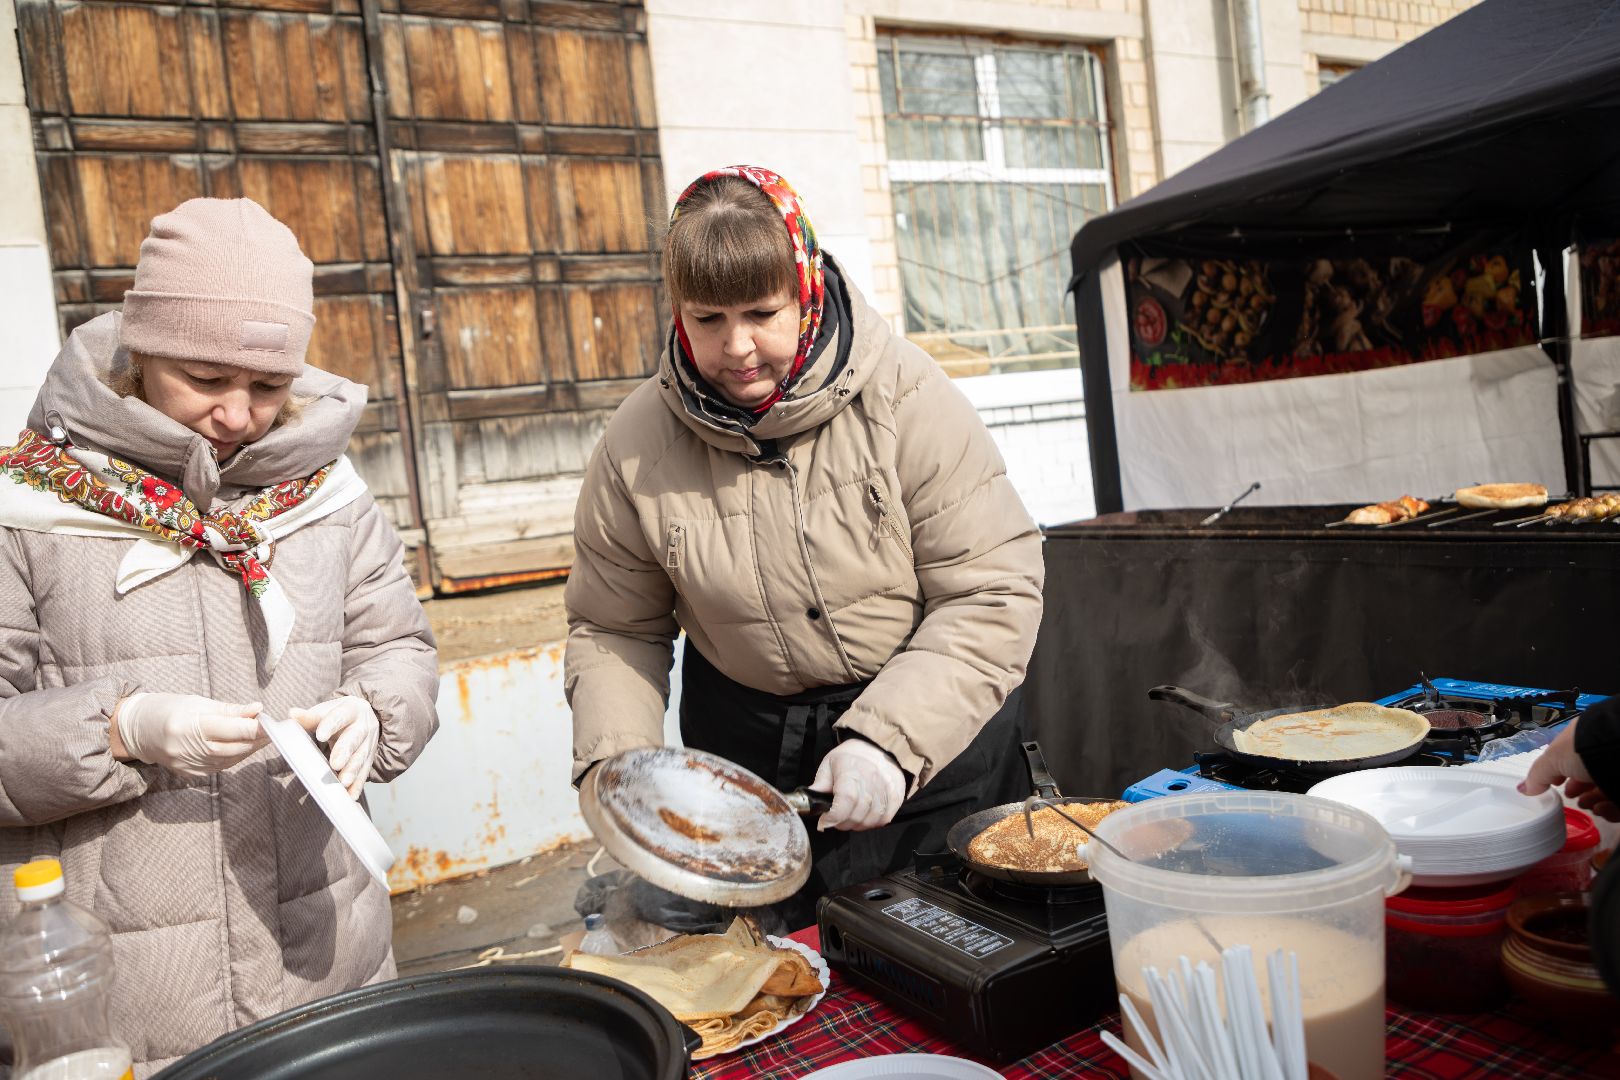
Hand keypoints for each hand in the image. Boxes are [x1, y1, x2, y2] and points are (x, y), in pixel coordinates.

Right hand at [114, 693, 265, 777]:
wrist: (137, 730)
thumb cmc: (169, 708)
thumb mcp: (198, 702)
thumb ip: (229, 710)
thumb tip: (257, 710)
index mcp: (190, 725)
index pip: (234, 730)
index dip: (258, 728)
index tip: (273, 722)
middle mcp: (188, 748)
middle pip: (235, 747)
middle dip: (258, 739)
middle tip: (274, 730)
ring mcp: (188, 764)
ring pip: (230, 759)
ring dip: (249, 748)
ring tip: (262, 737)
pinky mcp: (189, 774)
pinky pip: (220, 766)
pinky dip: (235, 756)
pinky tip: (243, 747)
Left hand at [290, 697, 379, 798]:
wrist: (367, 716)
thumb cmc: (339, 715)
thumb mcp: (327, 711)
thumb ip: (309, 716)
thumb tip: (292, 714)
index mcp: (351, 710)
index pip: (340, 716)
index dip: (331, 725)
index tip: (321, 735)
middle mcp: (363, 726)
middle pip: (354, 738)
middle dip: (345, 751)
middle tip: (336, 764)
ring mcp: (368, 743)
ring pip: (361, 757)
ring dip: (352, 771)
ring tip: (343, 782)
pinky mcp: (369, 759)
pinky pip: (364, 772)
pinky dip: (357, 785)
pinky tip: (351, 796)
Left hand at [811, 739, 905, 831]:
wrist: (879, 747)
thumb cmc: (851, 757)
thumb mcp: (830, 764)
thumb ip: (820, 784)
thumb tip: (807, 800)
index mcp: (851, 771)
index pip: (846, 800)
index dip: (834, 816)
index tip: (825, 821)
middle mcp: (872, 781)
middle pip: (857, 814)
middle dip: (842, 823)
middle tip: (836, 819)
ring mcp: (886, 789)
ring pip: (871, 820)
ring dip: (857, 824)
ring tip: (850, 817)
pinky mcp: (896, 796)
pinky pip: (884, 819)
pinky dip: (872, 823)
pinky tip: (864, 816)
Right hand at [1519, 719, 1618, 821]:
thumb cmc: (1585, 749)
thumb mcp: (1552, 759)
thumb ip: (1537, 775)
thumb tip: (1523, 788)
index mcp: (1581, 741)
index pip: (1569, 760)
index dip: (1561, 774)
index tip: (1556, 785)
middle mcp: (1600, 754)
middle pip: (1587, 778)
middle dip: (1578, 792)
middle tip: (1573, 798)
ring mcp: (1617, 770)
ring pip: (1602, 792)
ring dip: (1591, 802)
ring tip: (1587, 805)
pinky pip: (1618, 802)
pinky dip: (1608, 809)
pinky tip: (1601, 808)